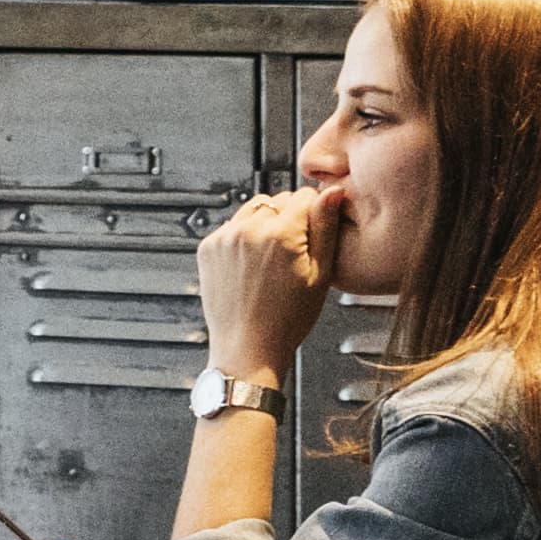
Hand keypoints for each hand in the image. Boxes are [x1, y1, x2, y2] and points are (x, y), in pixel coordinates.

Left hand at [193, 190, 325, 381]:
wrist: (247, 347)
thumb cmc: (287, 320)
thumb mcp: (320, 275)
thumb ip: (326, 228)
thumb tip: (332, 192)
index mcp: (280, 234)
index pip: (305, 195)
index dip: (316, 212)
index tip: (316, 231)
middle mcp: (247, 230)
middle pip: (279, 199)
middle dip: (291, 216)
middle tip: (295, 251)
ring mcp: (224, 238)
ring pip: (254, 209)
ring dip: (266, 223)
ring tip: (274, 258)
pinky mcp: (208, 247)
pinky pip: (232, 226)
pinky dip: (244, 236)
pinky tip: (253, 264)